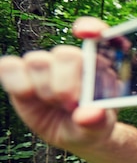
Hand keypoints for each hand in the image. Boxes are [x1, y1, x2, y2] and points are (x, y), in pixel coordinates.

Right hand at [0, 17, 116, 150]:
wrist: (73, 135)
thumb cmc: (92, 126)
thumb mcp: (100, 129)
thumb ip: (98, 121)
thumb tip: (88, 115)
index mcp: (101, 65)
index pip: (100, 35)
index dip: (92, 27)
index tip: (85, 33)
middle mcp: (73, 59)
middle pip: (65, 54)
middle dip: (66, 83)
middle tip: (71, 104)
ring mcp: (46, 65)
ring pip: (38, 60)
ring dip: (45, 87)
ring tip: (55, 104)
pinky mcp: (21, 74)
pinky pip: (9, 67)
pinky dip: (15, 81)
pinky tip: (27, 94)